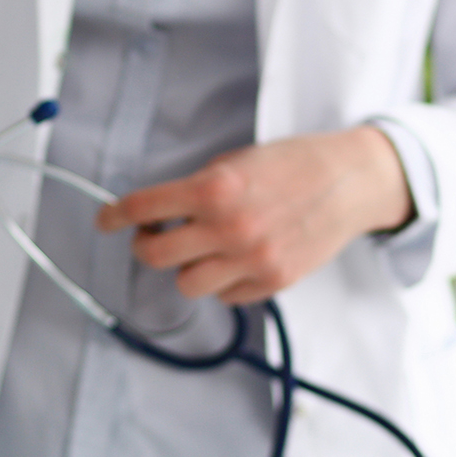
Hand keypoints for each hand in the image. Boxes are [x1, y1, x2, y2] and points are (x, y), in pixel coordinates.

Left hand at [95, 126, 413, 304]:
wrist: (350, 181)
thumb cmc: (292, 163)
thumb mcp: (237, 161)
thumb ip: (196, 188)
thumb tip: (159, 213)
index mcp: (214, 188)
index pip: (144, 207)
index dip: (115, 215)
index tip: (105, 220)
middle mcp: (229, 227)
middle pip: (155, 255)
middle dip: (146, 245)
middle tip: (152, 236)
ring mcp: (252, 259)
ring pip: (187, 283)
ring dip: (186, 267)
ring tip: (200, 249)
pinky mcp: (273, 281)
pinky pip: (226, 296)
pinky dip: (223, 282)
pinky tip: (235, 260)